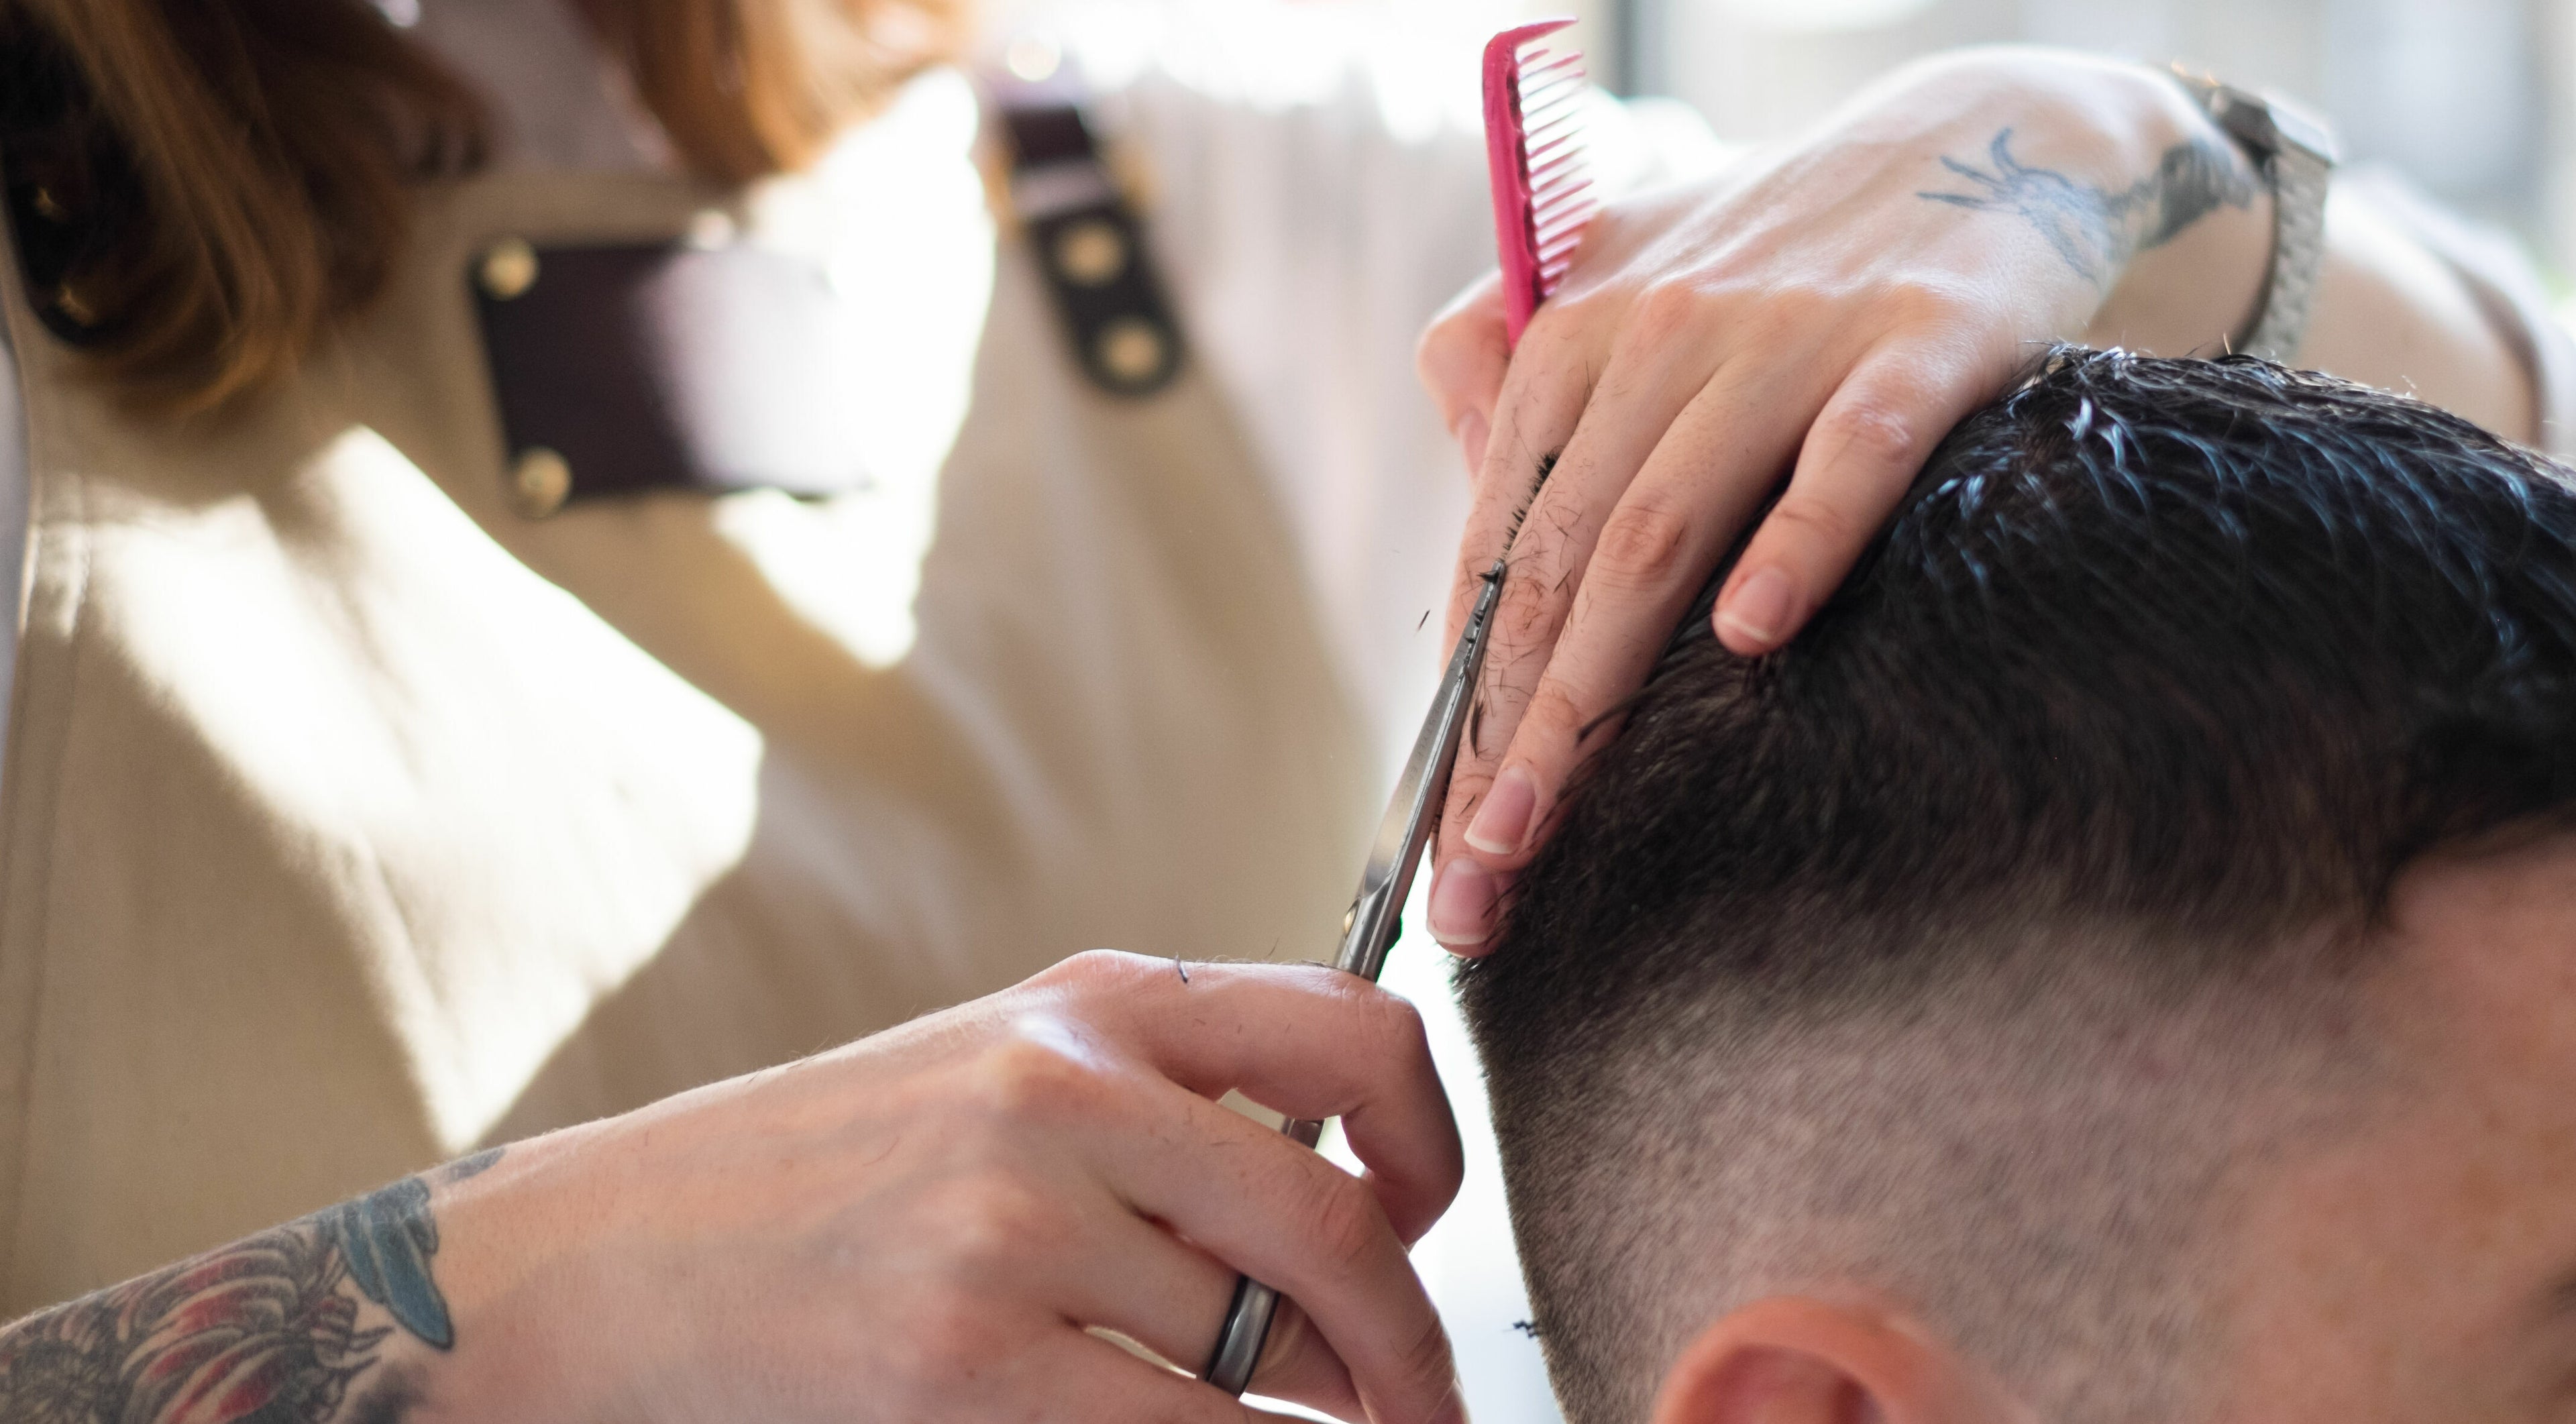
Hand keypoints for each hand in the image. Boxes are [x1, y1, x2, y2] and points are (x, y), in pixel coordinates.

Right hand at [431, 952, 1467, 1422]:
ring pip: (1265, 1351)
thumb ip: (1158, 1108)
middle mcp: (1062, 1093)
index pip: (1350, 1031)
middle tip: (1424, 1405)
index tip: (1423, 1218)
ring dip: (1323, 1416)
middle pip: (1335, 1223)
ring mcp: (1010, 1227)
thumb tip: (1346, 1204)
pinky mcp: (961, 1362)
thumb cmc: (815, 1180)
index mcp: (1090, 1006)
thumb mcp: (994, 1077)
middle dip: (1412, 1343)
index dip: (1433, 1141)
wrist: (601, 1259)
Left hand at [1414, 48, 2273, 949]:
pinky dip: (1801, 537)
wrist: (1973, 136)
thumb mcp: (1612, 265)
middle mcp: (1662, 334)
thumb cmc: (1774, 246)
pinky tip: (1753, 633)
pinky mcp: (1922, 341)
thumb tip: (1461, 484)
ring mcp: (1789, 338)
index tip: (1437, 832)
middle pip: (1556, 562)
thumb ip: (1507, 357)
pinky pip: (1852, 452)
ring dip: (1596, 687)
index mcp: (1574, 336)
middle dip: (1503, 734)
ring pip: (1662, 525)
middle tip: (1475, 878)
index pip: (1493, 546)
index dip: (1461, 698)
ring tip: (1546, 818)